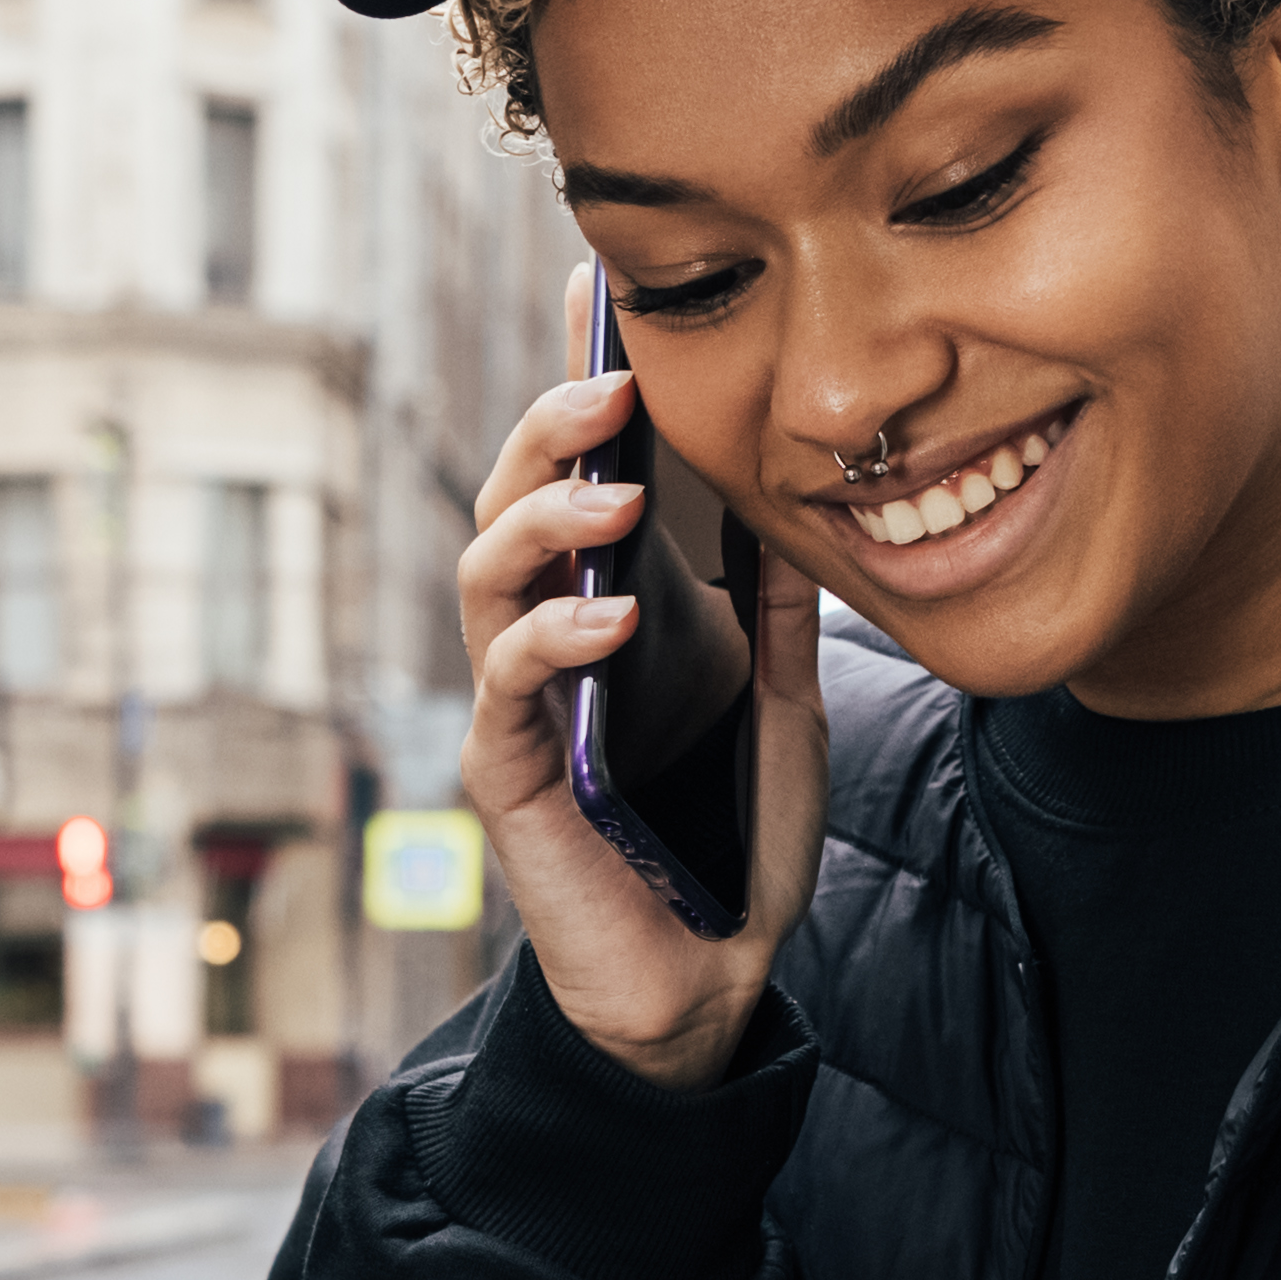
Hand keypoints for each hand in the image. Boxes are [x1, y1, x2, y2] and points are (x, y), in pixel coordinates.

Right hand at [451, 332, 831, 1088]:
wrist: (715, 977)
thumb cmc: (733, 837)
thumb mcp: (786, 698)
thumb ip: (782, 606)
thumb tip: (797, 493)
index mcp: (611, 606)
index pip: (576, 475)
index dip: (577, 389)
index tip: (602, 302)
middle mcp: (551, 641)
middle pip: (509, 502)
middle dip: (549, 432)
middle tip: (611, 388)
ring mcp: (521, 705)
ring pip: (482, 578)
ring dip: (540, 522)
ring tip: (611, 496)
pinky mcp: (512, 776)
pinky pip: (506, 688)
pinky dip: (550, 642)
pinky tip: (611, 624)